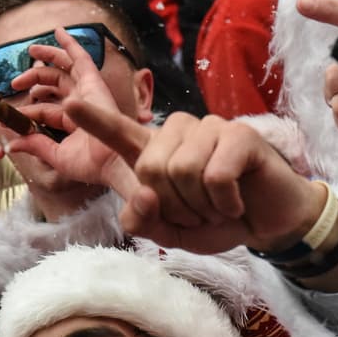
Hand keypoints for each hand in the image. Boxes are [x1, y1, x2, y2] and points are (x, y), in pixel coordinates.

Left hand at [3, 27, 145, 193]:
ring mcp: (87, 92)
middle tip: (14, 82)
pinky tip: (58, 32)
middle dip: (33, 79)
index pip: (43, 110)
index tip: (4, 117)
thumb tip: (10, 145)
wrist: (108, 162)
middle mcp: (80, 103)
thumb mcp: (54, 155)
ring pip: (64, 68)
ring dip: (48, 56)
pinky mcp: (93, 82)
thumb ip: (34, 146)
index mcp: (72, 122)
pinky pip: (81, 58)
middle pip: (54, 84)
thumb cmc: (88, 164)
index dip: (23, 113)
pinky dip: (70, 44)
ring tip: (31, 50)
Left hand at [61, 97, 326, 253]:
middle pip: (150, 167)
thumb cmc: (217, 221)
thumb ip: (143, 221)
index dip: (96, 120)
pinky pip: (214, 174)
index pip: (120, 134)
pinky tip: (235, 202)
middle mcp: (179, 133)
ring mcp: (210, 128)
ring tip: (216, 206)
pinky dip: (223, 201)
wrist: (268, 225)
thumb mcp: (170, 233)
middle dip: (173, 205)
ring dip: (199, 204)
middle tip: (198, 213)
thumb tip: (141, 196)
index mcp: (156, 153)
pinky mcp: (239, 135)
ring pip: (182, 170)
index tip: (70, 103)